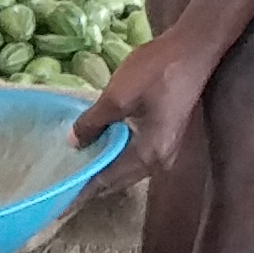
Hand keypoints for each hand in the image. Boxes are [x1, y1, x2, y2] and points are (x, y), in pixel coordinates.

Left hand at [72, 21, 218, 188]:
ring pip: (126, 168)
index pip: (106, 182)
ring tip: (75, 170)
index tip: (57, 207)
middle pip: (117, 180)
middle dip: (90, 185)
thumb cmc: (158, 70)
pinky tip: (98, 147)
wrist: (196, 45)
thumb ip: (92, 123)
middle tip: (61, 188)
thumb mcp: (117, 97)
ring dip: (102, 169)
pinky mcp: (166, 134)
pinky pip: (134, 154)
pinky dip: (114, 155)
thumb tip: (73, 144)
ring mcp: (166, 148)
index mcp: (148, 156)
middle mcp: (159, 160)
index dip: (80, 193)